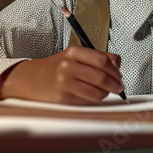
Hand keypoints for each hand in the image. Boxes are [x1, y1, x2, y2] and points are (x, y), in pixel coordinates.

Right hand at [1, 46, 123, 104]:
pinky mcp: (63, 97)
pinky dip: (95, 99)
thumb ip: (97, 57)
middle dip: (115, 84)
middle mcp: (68, 66)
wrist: (32, 79)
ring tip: (105, 92)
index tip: (120, 76)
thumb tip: (118, 64)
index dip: (116, 70)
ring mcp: (65, 82)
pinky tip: (93, 96)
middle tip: (119, 87)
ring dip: (106, 94)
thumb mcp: (74, 56)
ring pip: (97, 92)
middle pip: (102, 77)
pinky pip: (88, 101)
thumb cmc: (57, 67)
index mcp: (73, 52)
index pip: (103, 60)